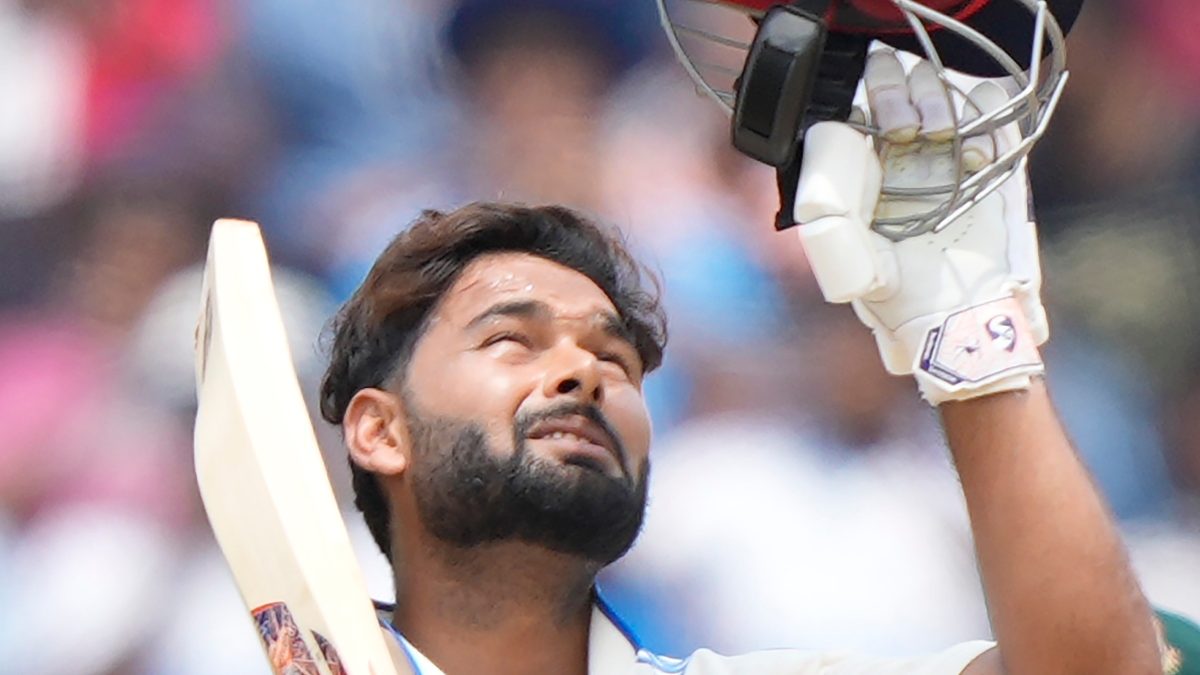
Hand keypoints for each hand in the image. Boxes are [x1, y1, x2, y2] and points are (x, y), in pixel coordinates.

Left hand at [793, 49, 1047, 404]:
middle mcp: (910, 152)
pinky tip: (981, 155)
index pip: (869, 99)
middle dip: (912, 93)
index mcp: (872, 165)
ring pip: (950, 87)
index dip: (879, 96)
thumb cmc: (901, 296)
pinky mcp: (993, 159)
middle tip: (916, 129)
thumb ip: (829, 223)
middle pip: (909, 81)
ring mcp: (951, 151)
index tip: (888, 127)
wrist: (959, 313)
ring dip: (950, 103)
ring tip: (951, 142)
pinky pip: (994, 108)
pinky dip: (991, 118)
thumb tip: (819, 171)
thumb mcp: (852, 265)